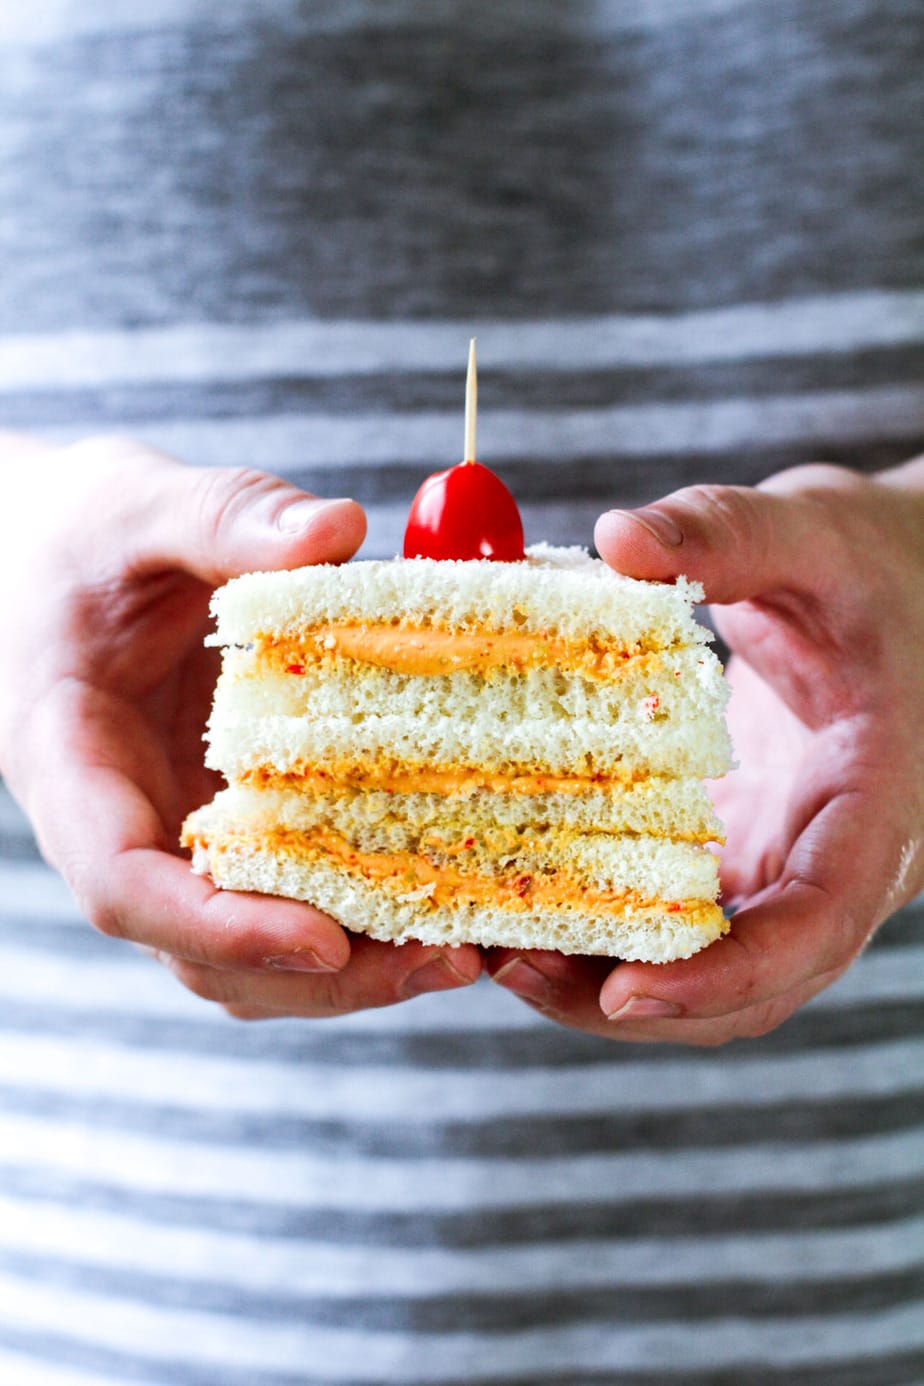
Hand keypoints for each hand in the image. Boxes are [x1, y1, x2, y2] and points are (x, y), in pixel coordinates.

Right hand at [0, 435, 481, 1017]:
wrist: (58, 555)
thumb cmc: (81, 536)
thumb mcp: (139, 507)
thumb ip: (224, 517)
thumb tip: (338, 530)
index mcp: (72, 765)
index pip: (124, 885)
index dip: (221, 929)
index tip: (325, 940)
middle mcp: (125, 827)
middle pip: (204, 953)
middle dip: (321, 977)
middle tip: (447, 958)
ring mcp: (181, 836)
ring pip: (252, 951)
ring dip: (356, 968)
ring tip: (467, 947)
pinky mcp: (236, 825)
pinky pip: (292, 897)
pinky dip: (365, 913)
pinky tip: (449, 895)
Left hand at [486, 461, 923, 1043]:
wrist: (904, 589)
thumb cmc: (876, 566)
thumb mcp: (812, 535)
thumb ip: (728, 533)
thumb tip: (619, 537)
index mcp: (877, 804)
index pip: (817, 925)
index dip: (724, 975)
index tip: (624, 992)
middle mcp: (835, 862)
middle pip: (749, 986)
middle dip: (635, 1000)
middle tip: (513, 964)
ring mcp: (786, 866)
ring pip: (706, 971)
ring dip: (604, 977)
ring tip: (496, 945)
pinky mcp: (743, 853)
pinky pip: (678, 922)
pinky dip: (606, 927)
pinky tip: (528, 892)